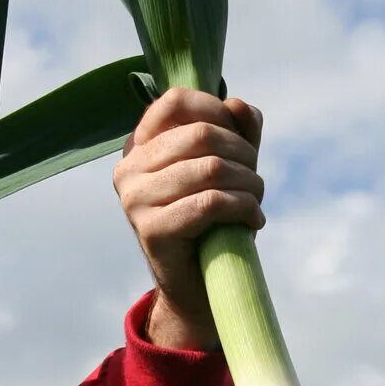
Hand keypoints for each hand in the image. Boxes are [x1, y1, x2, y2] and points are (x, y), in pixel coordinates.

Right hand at [113, 88, 264, 349]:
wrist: (198, 284)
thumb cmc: (213, 218)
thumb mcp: (229, 165)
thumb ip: (237, 130)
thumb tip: (238, 104)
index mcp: (139, 145)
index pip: (176, 100)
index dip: (217, 111)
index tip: (239, 140)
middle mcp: (128, 168)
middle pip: (202, 134)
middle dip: (244, 155)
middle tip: (256, 180)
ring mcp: (135, 199)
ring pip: (211, 168)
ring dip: (250, 184)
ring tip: (256, 201)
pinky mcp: (151, 229)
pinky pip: (211, 203)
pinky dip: (244, 208)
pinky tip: (253, 220)